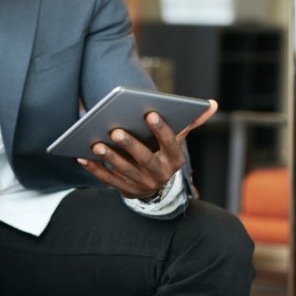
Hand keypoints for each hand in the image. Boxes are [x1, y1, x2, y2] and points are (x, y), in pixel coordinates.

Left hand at [77, 99, 217, 199]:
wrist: (158, 189)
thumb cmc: (164, 154)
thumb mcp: (178, 141)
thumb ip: (192, 122)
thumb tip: (213, 104)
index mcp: (174, 159)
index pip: (170, 143)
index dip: (162, 130)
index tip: (150, 113)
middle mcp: (160, 174)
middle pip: (144, 159)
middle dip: (130, 145)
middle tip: (115, 129)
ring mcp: (142, 184)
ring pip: (125, 171)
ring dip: (109, 158)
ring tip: (96, 143)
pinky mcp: (126, 191)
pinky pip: (108, 180)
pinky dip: (95, 169)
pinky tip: (82, 156)